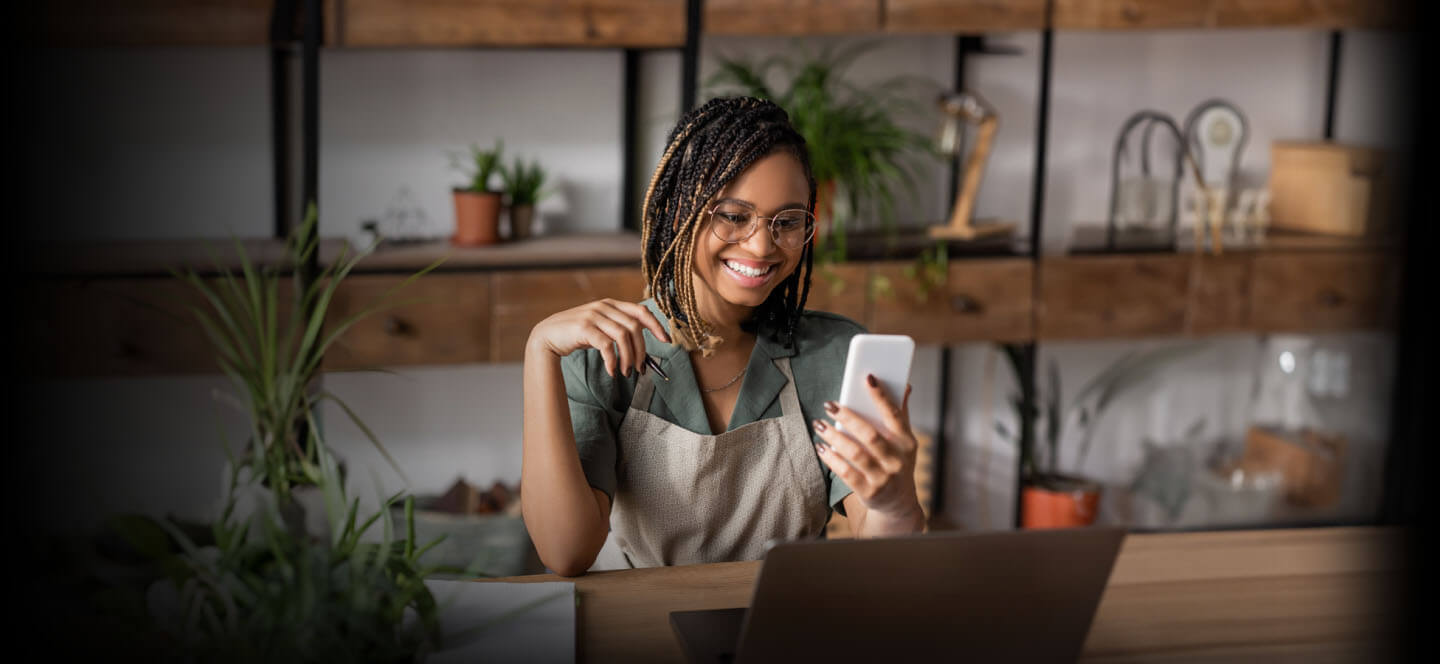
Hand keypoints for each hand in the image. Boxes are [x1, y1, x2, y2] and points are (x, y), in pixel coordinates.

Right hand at [527, 299, 669, 376]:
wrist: (547, 335)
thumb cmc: (577, 334)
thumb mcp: (600, 327)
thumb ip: (618, 329)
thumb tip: (642, 350)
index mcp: (611, 304)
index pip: (641, 311)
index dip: (656, 325)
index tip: (666, 341)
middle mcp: (604, 307)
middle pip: (635, 327)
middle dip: (641, 350)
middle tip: (640, 368)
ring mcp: (593, 315)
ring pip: (623, 336)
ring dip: (628, 358)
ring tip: (626, 373)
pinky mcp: (583, 327)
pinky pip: (606, 345)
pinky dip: (612, 360)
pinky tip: (612, 371)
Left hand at [812, 375, 920, 518]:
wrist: (898, 504)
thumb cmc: (896, 463)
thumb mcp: (903, 442)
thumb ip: (900, 414)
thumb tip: (904, 384)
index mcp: (907, 442)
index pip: (894, 415)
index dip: (881, 396)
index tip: (867, 377)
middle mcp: (898, 460)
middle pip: (870, 434)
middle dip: (848, 417)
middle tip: (829, 404)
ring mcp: (884, 478)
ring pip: (856, 453)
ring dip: (835, 436)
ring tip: (819, 424)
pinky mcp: (870, 492)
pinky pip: (846, 473)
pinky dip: (832, 459)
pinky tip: (821, 447)